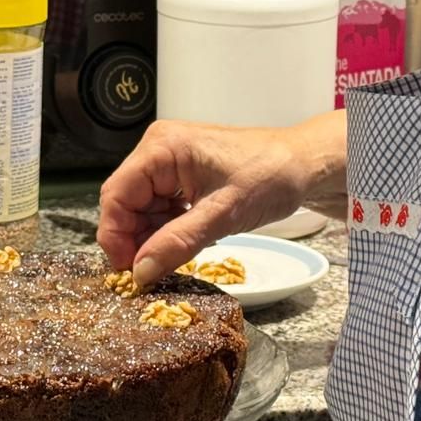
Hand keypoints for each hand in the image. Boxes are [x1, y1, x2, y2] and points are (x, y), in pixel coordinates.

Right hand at [98, 112, 345, 285]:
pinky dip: (166, 230)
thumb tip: (140, 273)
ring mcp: (170, 162)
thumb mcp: (223, 215)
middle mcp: (159, 150)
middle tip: (149, 273)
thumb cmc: (270, 177)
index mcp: (162, 148)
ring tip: (171, 259)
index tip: (127, 271)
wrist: (304, 165)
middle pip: (125, 202)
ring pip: (141, 209)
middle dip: (134, 239)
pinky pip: (161, 207)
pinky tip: (182, 244)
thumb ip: (178, 243)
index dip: (116, 236)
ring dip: (151, 238)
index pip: (116, 194)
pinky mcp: (182, 176)